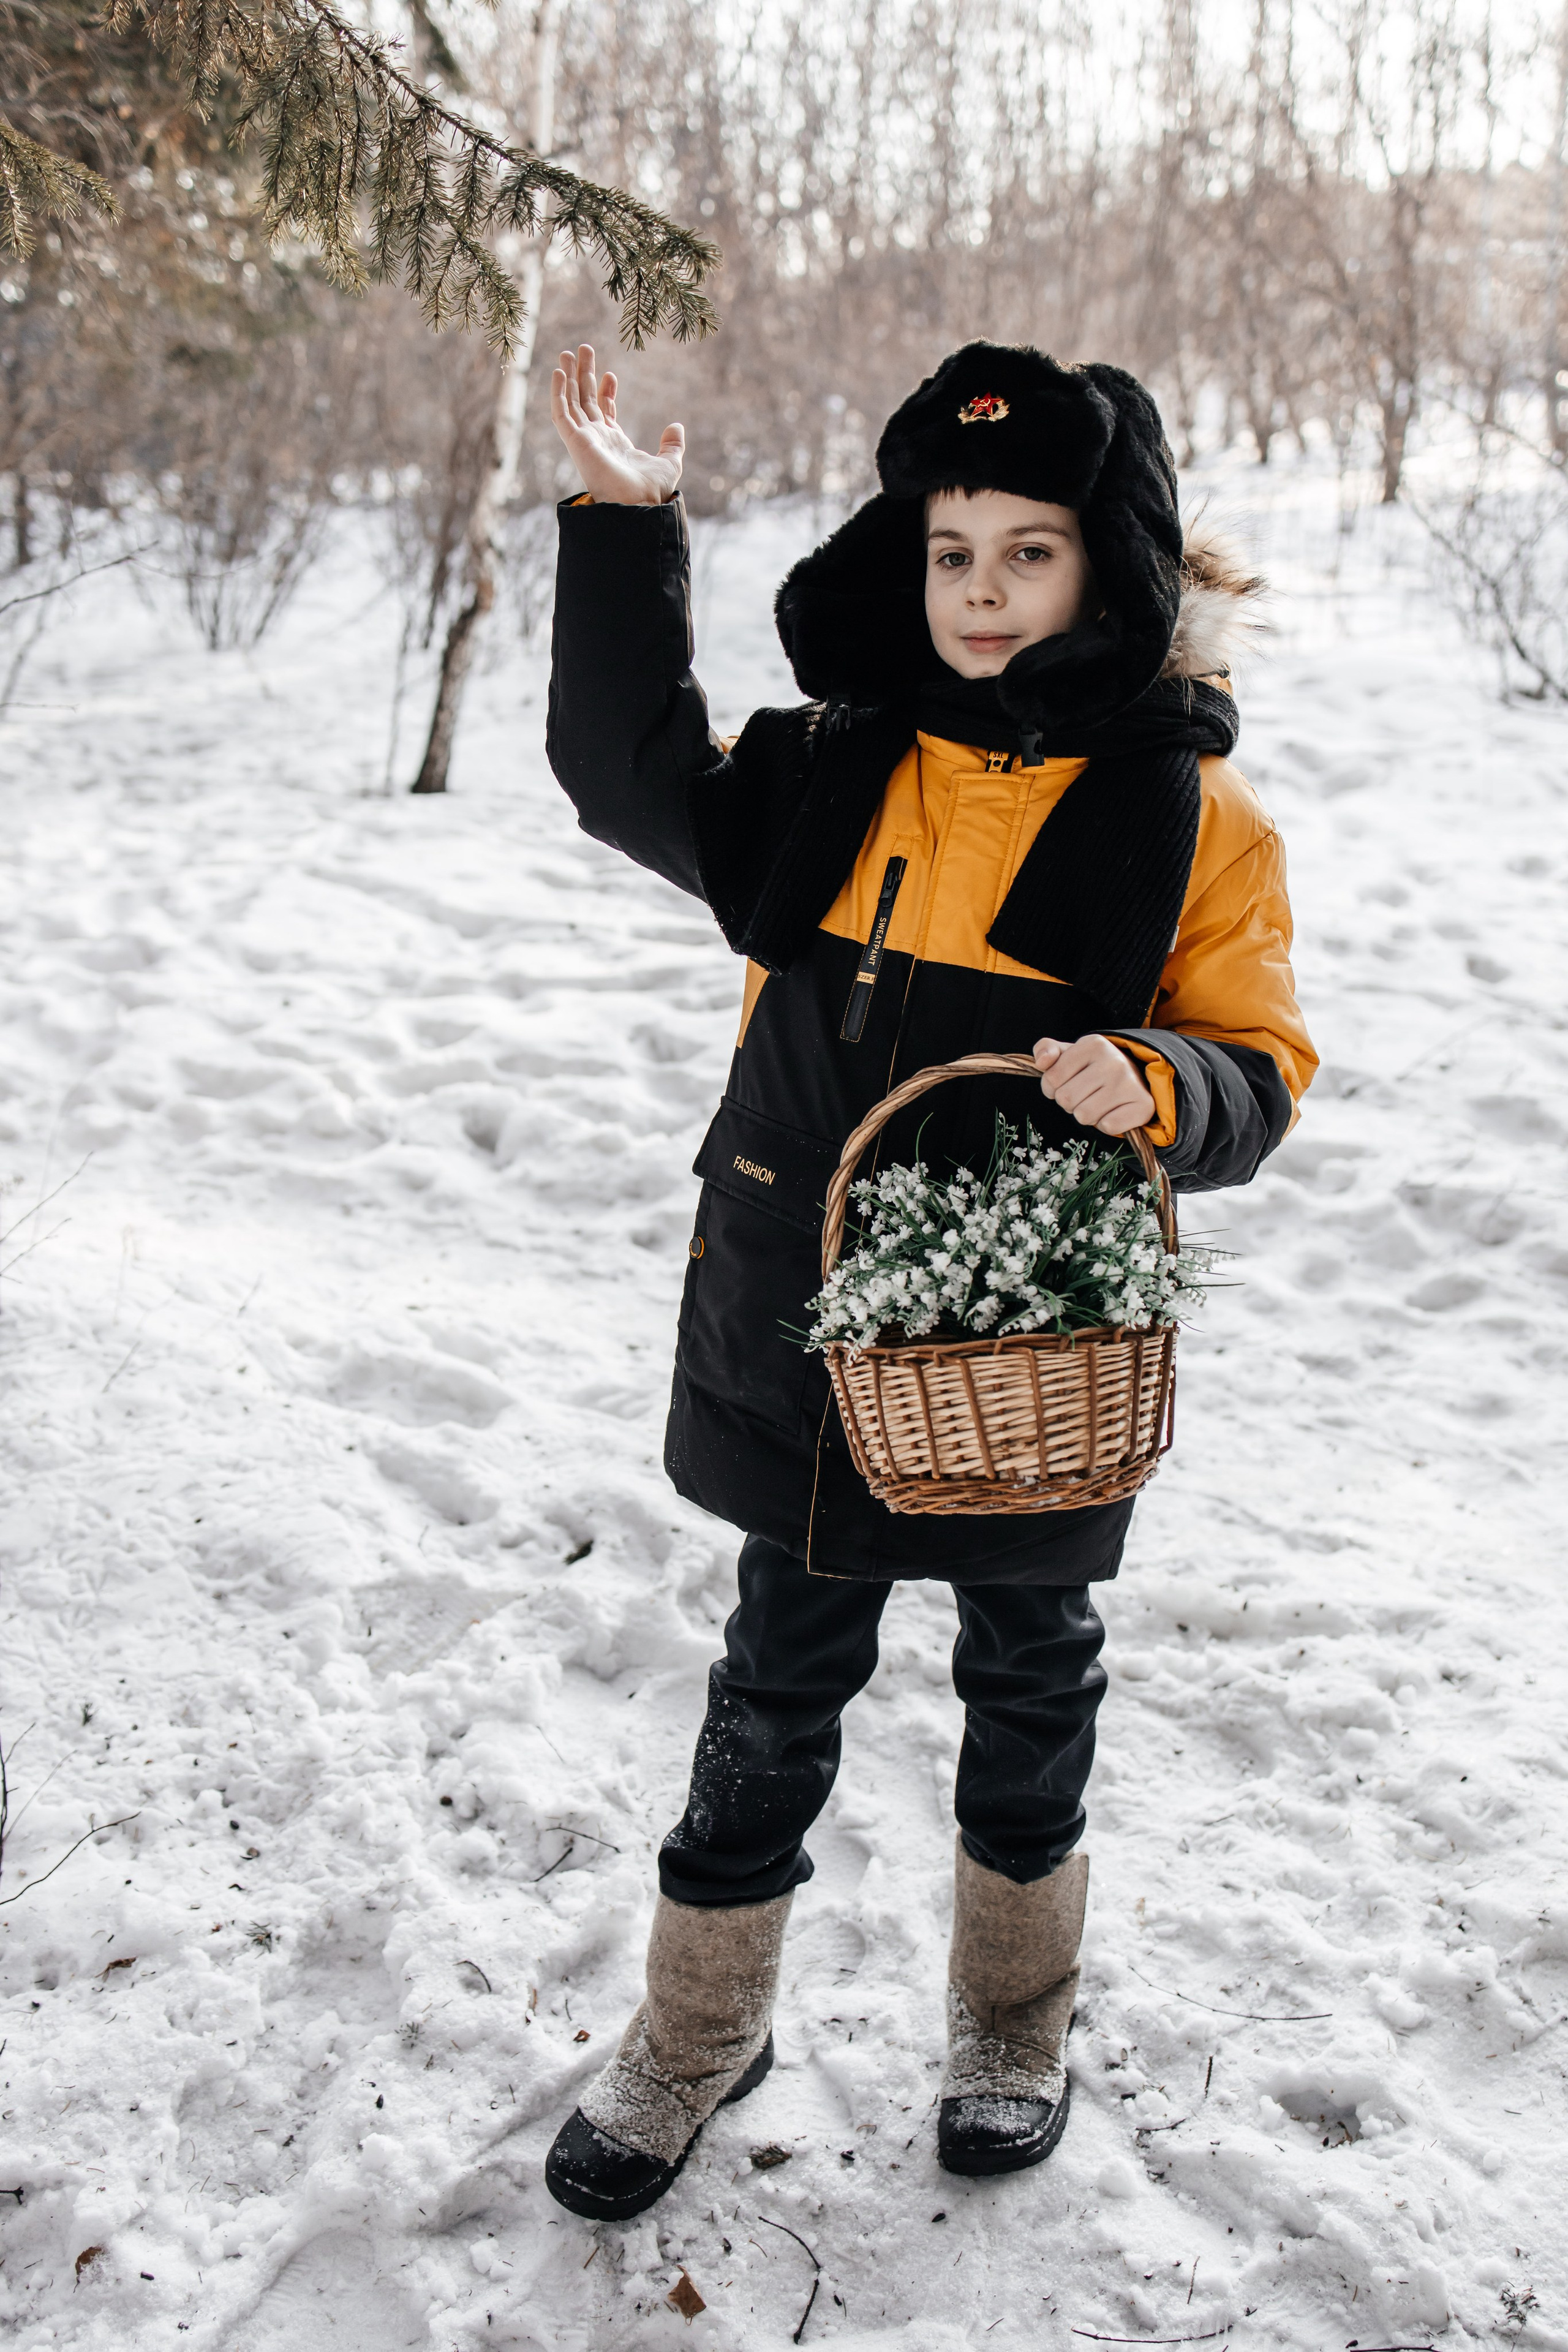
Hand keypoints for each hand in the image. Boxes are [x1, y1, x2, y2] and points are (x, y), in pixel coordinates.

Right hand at [550, 343, 683, 505]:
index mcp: (615, 443)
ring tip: (567, 352)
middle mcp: (596, 440)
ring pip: (570, 403)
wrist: (639, 504)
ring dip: (568, 378)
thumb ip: (672, 445)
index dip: (606, 391)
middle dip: (583, 375)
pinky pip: (561, 414)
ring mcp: (584, 440)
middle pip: (585, 401)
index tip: (612, 374)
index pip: (604, 412)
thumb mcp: (669, 462)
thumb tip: (676, 427)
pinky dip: (558, 393)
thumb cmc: (652, 491)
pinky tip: (558, 372)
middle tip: (583, 349)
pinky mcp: (575, 442)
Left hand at [1034, 1034, 1154, 1135]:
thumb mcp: (1069, 1053)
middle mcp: (1114, 1062)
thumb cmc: (1094, 1068)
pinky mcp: (1143, 1106)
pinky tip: (1113, 1111)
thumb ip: (1045, 1050)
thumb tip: (1042, 1062)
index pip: (1051, 1078)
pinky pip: (1106, 1127)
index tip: (1066, 1082)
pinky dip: (1105, 1124)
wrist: (1135, 1078)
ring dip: (1086, 1114)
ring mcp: (1130, 1084)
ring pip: (1084, 1116)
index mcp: (1094, 1044)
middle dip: (1069, 1102)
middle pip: (1066, 1099)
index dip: (1052, 1087)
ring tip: (1098, 1102)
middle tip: (1085, 1094)